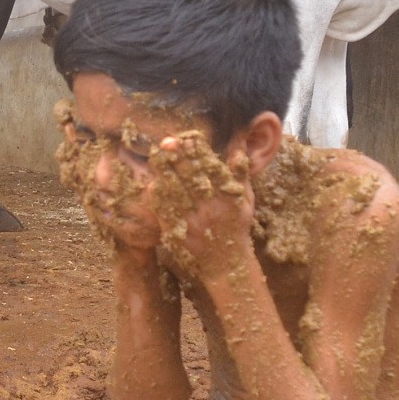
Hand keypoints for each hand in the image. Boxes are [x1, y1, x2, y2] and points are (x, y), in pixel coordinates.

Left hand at [148, 133, 255, 276]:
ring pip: (177, 193)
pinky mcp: (181, 232)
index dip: (198, 153)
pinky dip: (159, 199)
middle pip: (191, 178)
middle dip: (178, 159)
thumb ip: (241, 175)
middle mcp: (211, 208)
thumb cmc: (237, 224)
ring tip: (156, 157)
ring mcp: (194, 221)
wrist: (226, 261)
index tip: (188, 138)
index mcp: (227, 197)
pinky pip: (166, 213)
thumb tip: (238, 152)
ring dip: (166, 174)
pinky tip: (152, 184)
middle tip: (166, 142)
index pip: (210, 169)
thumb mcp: (246, 199)